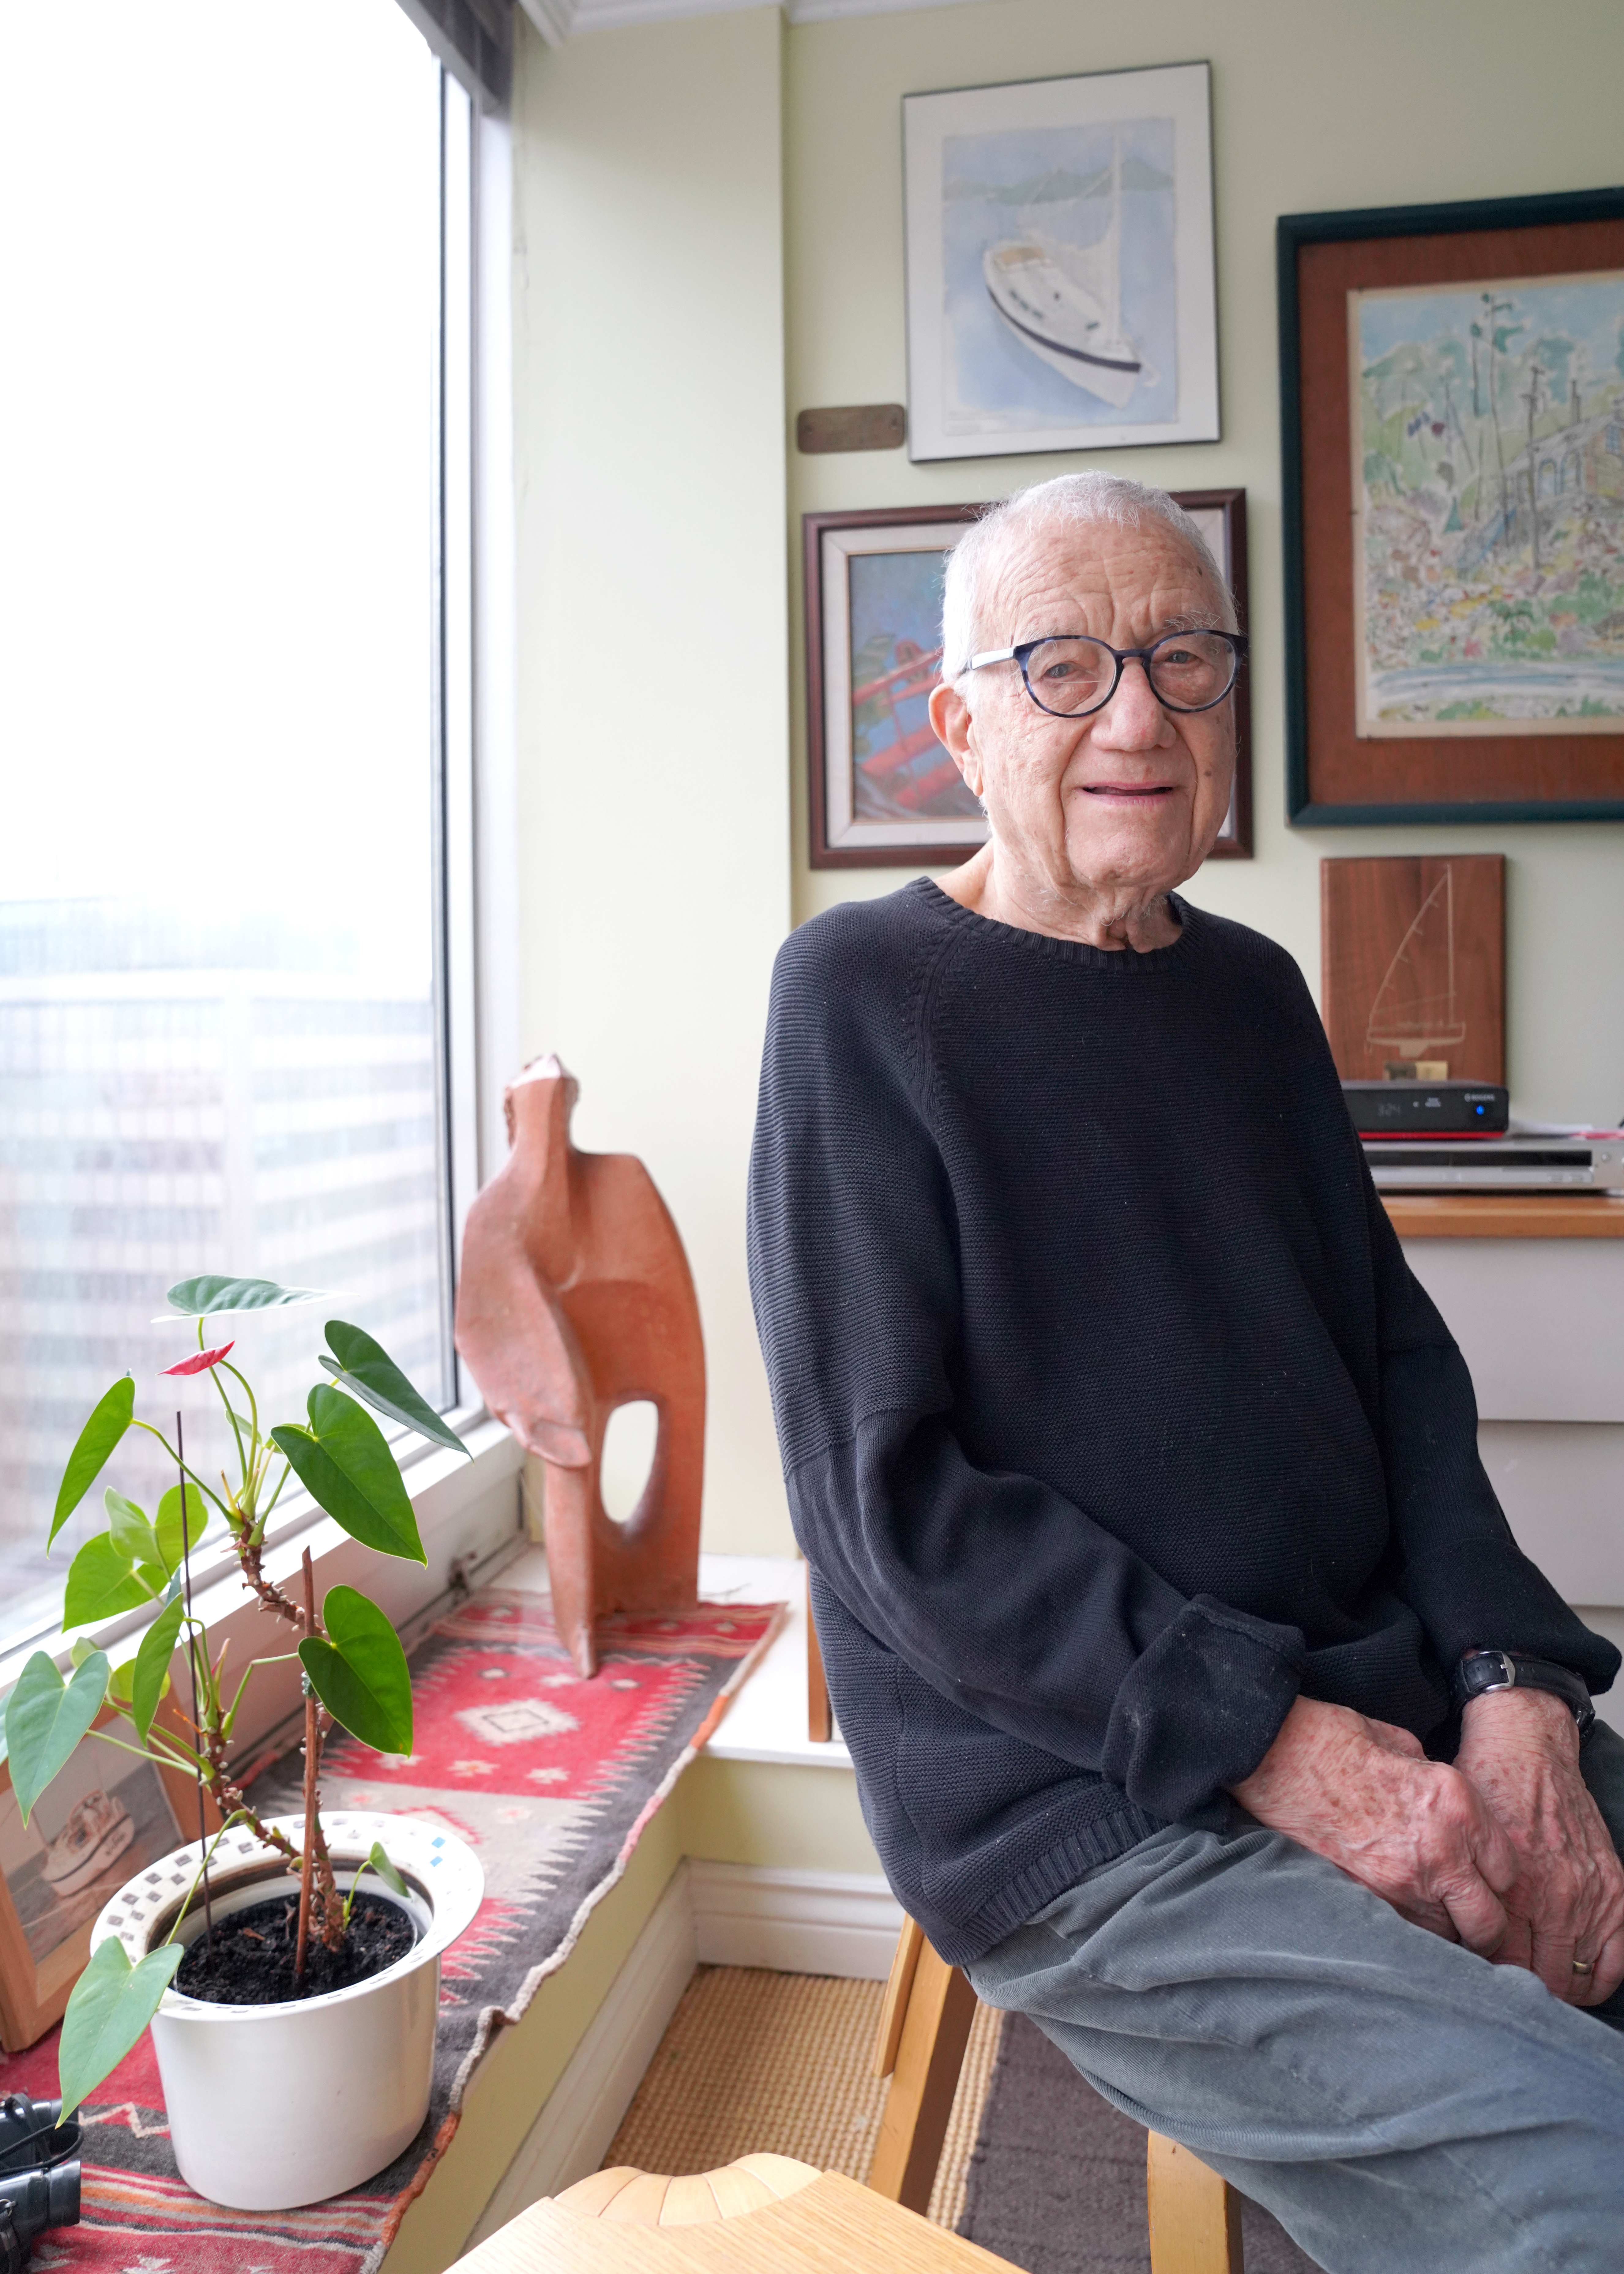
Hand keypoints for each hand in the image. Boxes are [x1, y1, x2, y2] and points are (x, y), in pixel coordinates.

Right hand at [1229, 1696, 1517, 1951]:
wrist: (1278, 1754)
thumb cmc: (1339, 1741)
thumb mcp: (1407, 1749)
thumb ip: (1440, 1792)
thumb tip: (1450, 1816)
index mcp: (1458, 1806)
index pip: (1508, 1871)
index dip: (1499, 1878)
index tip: (1486, 1876)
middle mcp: (1440, 1852)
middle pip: (1488, 1924)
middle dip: (1485, 1925)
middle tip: (1473, 1915)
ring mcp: (1401, 1882)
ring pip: (1446, 1937)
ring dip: (1445, 1928)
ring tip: (1431, 1910)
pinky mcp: (1366, 1897)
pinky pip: (1405, 1933)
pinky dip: (1408, 1928)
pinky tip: (1400, 1909)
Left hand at [1452, 1686, 1623, 2006]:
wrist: (1525, 1745)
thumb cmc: (1483, 1790)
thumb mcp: (1461, 1841)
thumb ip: (1463, 1890)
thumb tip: (1454, 1939)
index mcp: (1510, 1888)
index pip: (1504, 1964)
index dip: (1492, 1978)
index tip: (1485, 1979)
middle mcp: (1553, 1896)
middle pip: (1544, 1977)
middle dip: (1527, 1988)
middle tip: (1514, 1987)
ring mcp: (1588, 1893)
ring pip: (1579, 1974)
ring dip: (1563, 1986)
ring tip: (1546, 1985)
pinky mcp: (1613, 1886)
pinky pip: (1619, 1955)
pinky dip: (1602, 1975)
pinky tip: (1583, 1976)